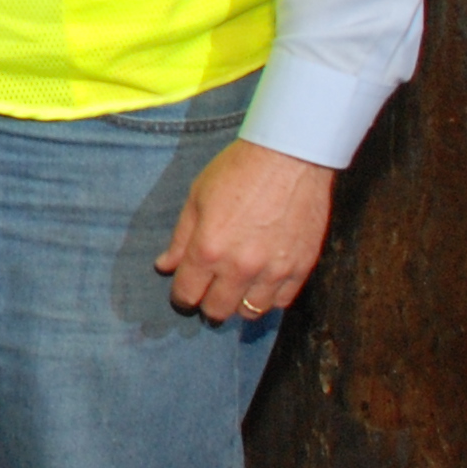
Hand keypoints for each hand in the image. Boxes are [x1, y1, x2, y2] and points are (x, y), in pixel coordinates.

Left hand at [154, 138, 333, 323]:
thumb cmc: (238, 170)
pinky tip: (264, 281)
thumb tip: (165, 266)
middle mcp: (240, 267)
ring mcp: (273, 270)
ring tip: (238, 287)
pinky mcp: (301, 267)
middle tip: (211, 290)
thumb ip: (180, 238)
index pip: (187, 295)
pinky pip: (282, 301)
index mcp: (208, 250)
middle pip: (217, 311)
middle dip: (208, 304)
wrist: (290, 155)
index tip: (186, 292)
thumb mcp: (197, 197)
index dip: (182, 296)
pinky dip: (271, 297)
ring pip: (250, 312)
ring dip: (240, 303)